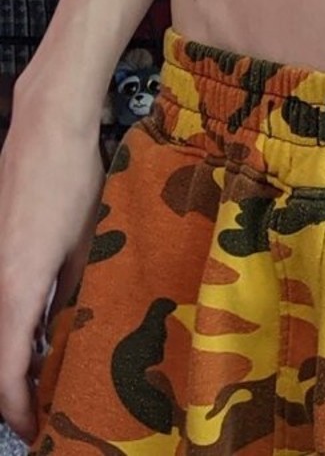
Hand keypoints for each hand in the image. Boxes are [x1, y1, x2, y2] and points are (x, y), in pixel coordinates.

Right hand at [0, 81, 104, 443]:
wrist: (46, 127)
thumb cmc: (72, 181)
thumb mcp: (88, 243)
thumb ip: (77, 291)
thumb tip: (75, 328)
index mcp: (15, 290)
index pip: (5, 373)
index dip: (19, 409)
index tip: (38, 429)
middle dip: (18, 388)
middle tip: (50, 404)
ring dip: (16, 353)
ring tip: (51, 369)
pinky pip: (4, 300)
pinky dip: (16, 322)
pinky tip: (43, 325)